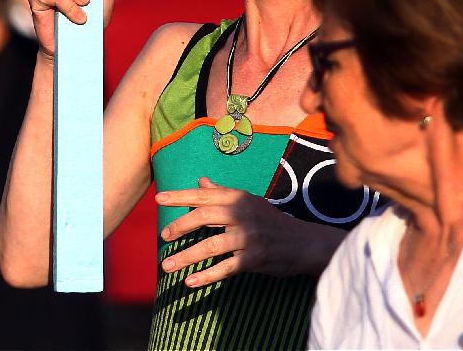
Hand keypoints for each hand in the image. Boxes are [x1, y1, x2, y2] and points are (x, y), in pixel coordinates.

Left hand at [155, 176, 306, 285]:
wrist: (303, 243)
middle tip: (163, 236)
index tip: (159, 199)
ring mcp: (248, 237)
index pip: (204, 194)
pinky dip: (206, 276)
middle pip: (204, 216)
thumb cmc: (271, 221)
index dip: (180, 196)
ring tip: (167, 265)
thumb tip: (201, 181)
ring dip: (186, 257)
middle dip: (180, 225)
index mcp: (239, 198)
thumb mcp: (250, 202)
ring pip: (210, 246)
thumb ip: (223, 193)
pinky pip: (225, 268)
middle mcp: (242, 214)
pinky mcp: (254, 259)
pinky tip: (189, 282)